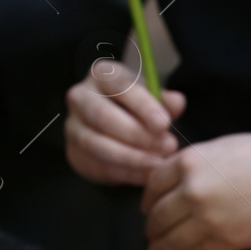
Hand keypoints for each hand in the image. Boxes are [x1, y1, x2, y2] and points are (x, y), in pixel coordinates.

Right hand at [65, 59, 183, 184]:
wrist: (112, 126)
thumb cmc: (136, 106)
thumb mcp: (152, 98)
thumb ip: (164, 101)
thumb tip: (176, 102)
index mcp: (101, 75)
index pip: (120, 86)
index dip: (142, 105)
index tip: (164, 124)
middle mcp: (80, 97)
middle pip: (103, 116)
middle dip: (137, 134)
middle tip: (167, 146)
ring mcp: (73, 126)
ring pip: (97, 144)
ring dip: (131, 157)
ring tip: (158, 164)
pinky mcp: (74, 153)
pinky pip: (97, 165)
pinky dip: (125, 173)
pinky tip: (146, 175)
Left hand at [142, 131, 250, 249]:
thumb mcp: (221, 148)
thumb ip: (195, 166)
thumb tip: (175, 183)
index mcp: (189, 162)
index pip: (153, 185)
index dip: (148, 200)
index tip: (147, 208)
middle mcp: (192, 191)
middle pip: (159, 215)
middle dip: (152, 227)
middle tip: (150, 233)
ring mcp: (209, 218)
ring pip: (173, 239)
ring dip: (161, 248)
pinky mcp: (229, 240)